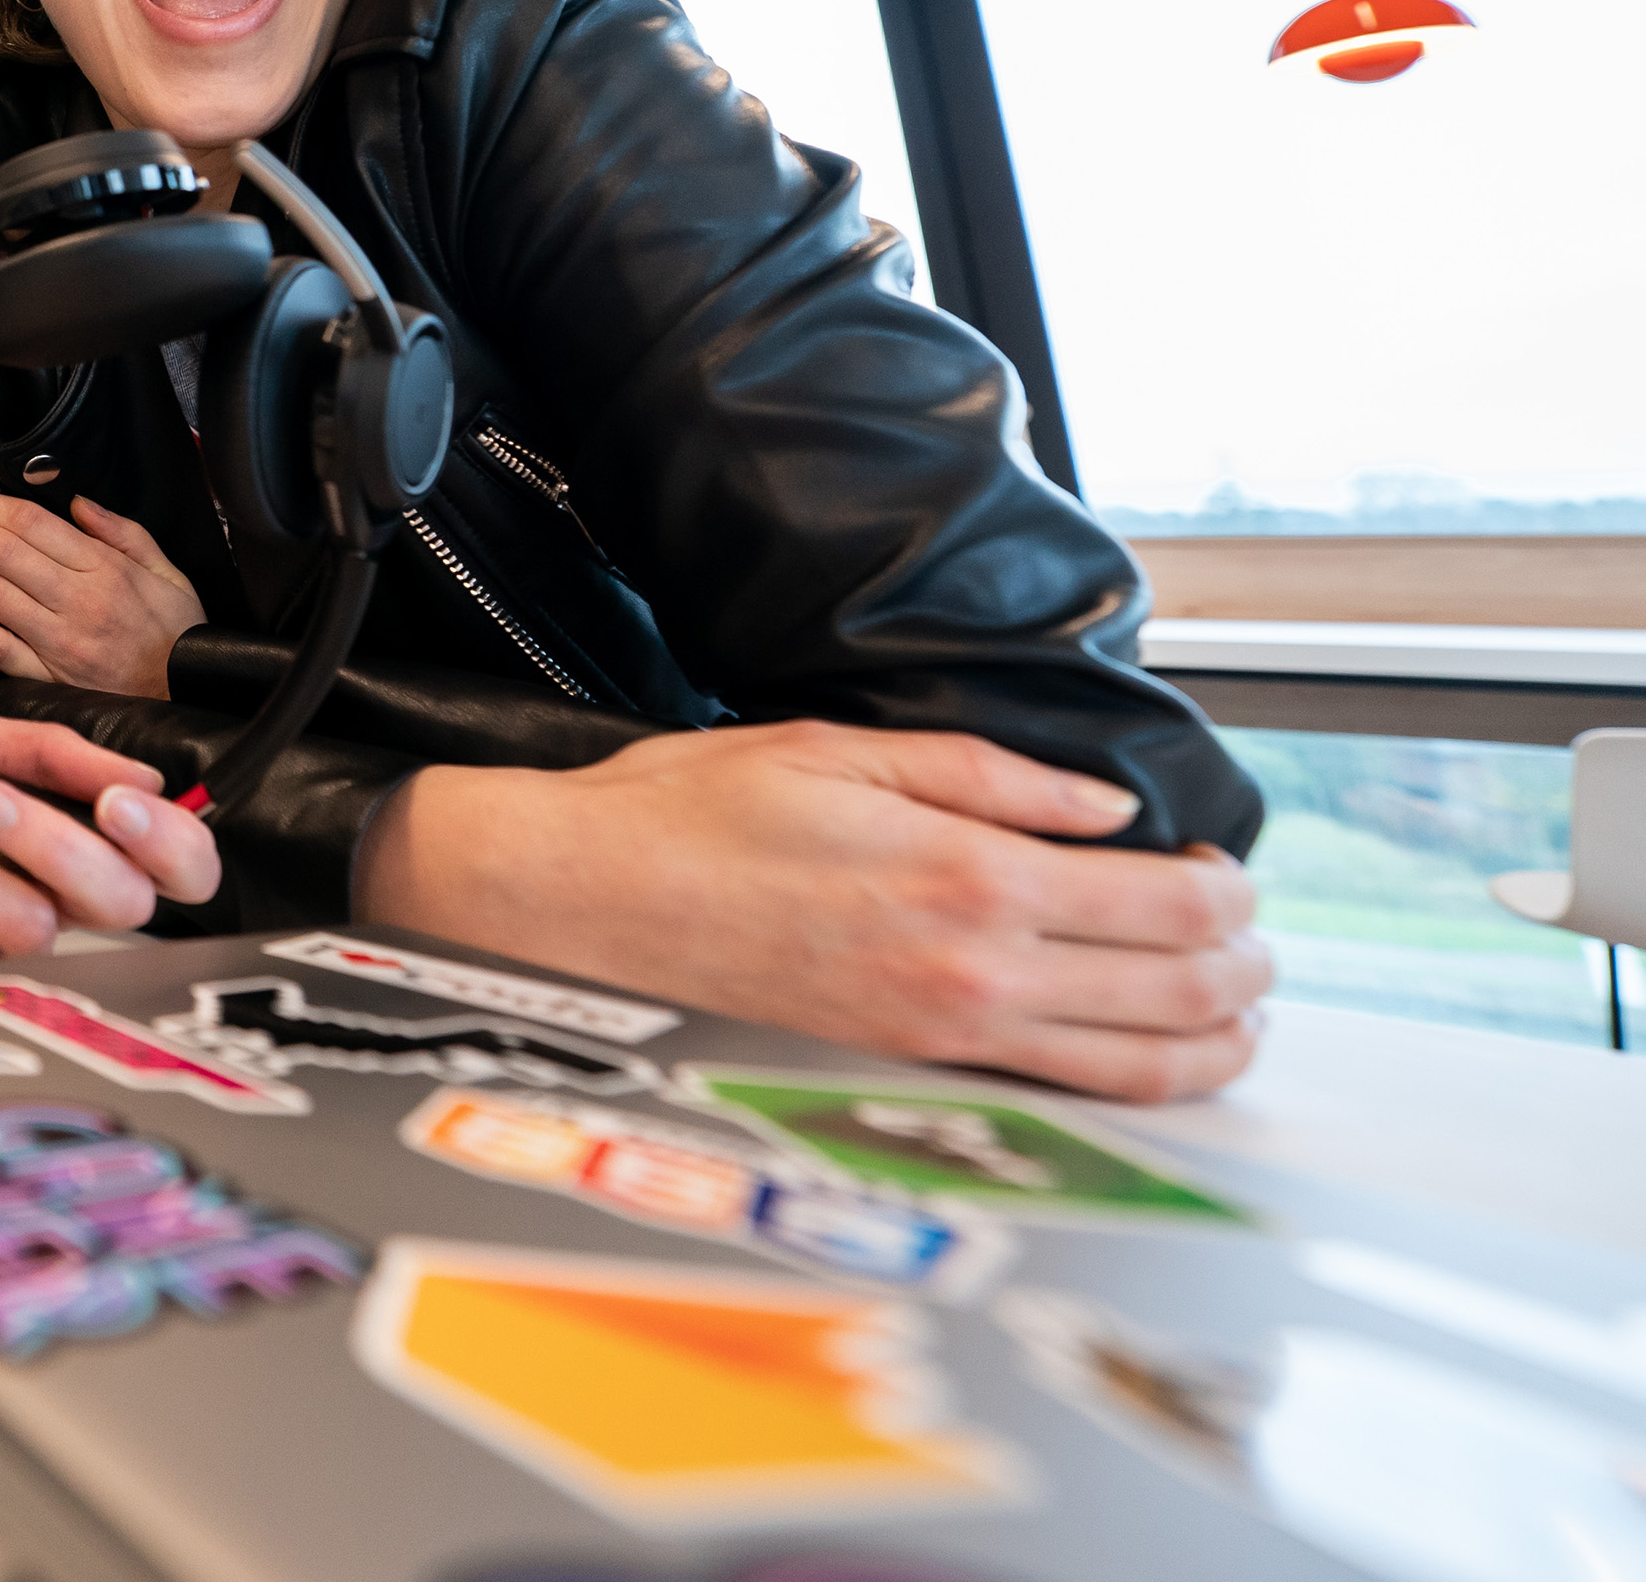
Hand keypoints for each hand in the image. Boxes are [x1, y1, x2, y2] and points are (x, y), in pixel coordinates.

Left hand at [0, 487, 200, 700]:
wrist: (192, 696)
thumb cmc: (179, 633)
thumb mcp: (168, 571)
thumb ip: (122, 532)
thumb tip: (76, 502)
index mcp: (105, 569)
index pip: (30, 524)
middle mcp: (77, 602)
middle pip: (0, 553)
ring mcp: (59, 642)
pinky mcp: (47, 678)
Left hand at [0, 707, 218, 970]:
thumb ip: (47, 753)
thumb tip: (139, 777)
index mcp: (76, 837)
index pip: (175, 864)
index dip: (171, 843)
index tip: (121, 802)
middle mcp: (54, 898)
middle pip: (120, 903)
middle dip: (58, 845)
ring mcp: (2, 947)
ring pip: (27, 920)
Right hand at [356, 719, 1274, 1101]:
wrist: (584, 901)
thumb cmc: (689, 813)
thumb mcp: (839, 747)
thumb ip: (991, 777)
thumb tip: (1101, 805)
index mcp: (966, 874)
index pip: (1167, 902)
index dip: (1227, 887)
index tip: (1225, 864)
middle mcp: (972, 969)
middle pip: (1182, 993)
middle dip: (1246, 964)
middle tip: (1254, 933)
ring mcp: (943, 1033)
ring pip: (1145, 1067)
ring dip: (1218, 1038)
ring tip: (1236, 1002)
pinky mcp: (909, 1066)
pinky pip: (1066, 1090)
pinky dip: (1142, 1079)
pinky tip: (1153, 1052)